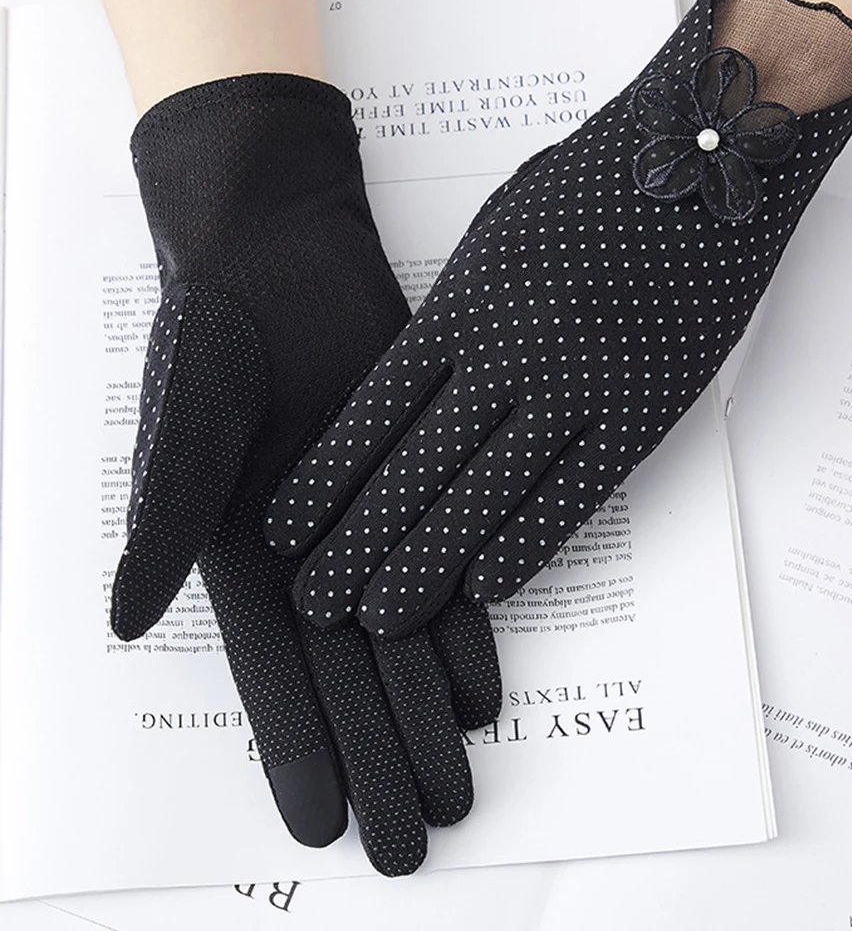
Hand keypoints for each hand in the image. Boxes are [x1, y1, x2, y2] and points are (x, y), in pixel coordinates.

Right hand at [111, 74, 500, 874]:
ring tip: (456, 779)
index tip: (326, 825)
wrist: (282, 258)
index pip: (268, 676)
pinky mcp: (415, 481)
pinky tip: (484, 684)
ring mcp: (365, 523)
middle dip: (378, 755)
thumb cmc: (214, 332)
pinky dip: (461, 626)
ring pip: (400, 637)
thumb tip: (124, 618)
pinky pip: (443, 564)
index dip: (297, 750)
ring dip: (423, 709)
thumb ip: (165, 520)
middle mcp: (305, 556)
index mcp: (237, 558)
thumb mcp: (185, 424)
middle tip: (415, 835)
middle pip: (345, 678)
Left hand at [264, 0, 851, 638]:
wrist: (706, 162)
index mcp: (467, 302)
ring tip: (381, 615)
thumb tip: (416, 396)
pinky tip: (484, 587)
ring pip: (490, 491)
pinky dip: (529, 543)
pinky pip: (578, 490)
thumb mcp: (496, 234)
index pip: (377, 410)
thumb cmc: (590, 191)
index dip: (328, 477)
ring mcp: (581, 383)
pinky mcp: (645, 408)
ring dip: (429, 560)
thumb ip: (456, 316)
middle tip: (318, 601)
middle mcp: (513, 350)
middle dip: (361, 540)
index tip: (288, 530)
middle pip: (420, 465)